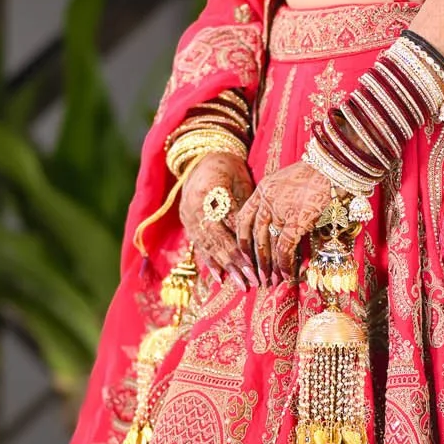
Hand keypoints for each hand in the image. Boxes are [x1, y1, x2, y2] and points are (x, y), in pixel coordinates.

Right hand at [181, 151, 254, 283]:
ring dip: (226, 268)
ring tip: (241, 285)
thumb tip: (255, 239)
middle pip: (216, 242)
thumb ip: (241, 210)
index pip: (227, 230)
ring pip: (208, 247)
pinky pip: (199, 245)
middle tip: (252, 283)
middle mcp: (192, 210)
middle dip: (235, 265)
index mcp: (206, 195)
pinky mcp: (188, 223)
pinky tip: (220, 277)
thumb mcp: (239, 183)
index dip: (241, 249)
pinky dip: (210, 262)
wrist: (204, 157)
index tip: (256, 267)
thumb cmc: (228, 167)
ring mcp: (188, 218)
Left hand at [235, 159, 333, 279]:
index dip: (242, 240)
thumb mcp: (289, 182)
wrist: (334, 166)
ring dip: (270, 266)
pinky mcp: (296, 219)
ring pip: (269, 244)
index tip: (244, 256)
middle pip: (255, 235)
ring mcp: (280, 209)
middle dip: (256, 260)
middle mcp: (267, 200)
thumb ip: (279, 200)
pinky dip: (284, 263)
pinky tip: (286, 274)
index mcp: (263, 189)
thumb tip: (281, 226)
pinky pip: (285, 247)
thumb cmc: (318, 174)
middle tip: (257, 276)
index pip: (243, 219)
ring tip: (271, 281)